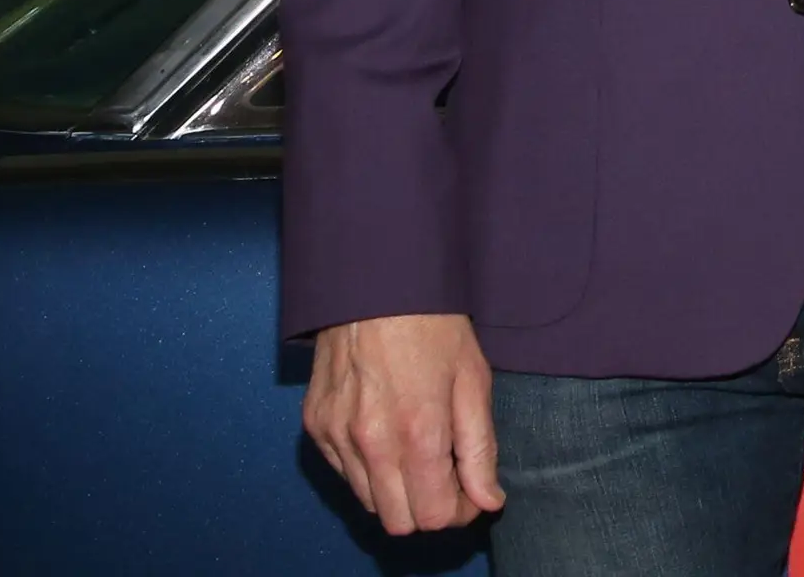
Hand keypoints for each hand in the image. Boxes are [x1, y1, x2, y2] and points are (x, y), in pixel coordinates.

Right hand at [304, 312, 502, 535]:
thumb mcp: (474, 381)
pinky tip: (387, 434)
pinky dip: (368, 469)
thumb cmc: (434, 326)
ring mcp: (336, 437)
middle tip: (446, 476)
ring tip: (418, 451)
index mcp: (418, 433)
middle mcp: (370, 444)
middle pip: (398, 521)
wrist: (374, 284)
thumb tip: (488, 500)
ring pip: (368, 502)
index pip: (435, 516)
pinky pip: (344, 473)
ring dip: (397, 491)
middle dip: (428, 508)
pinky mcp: (315, 426)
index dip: (459, 511)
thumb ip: (480, 449)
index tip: (470, 491)